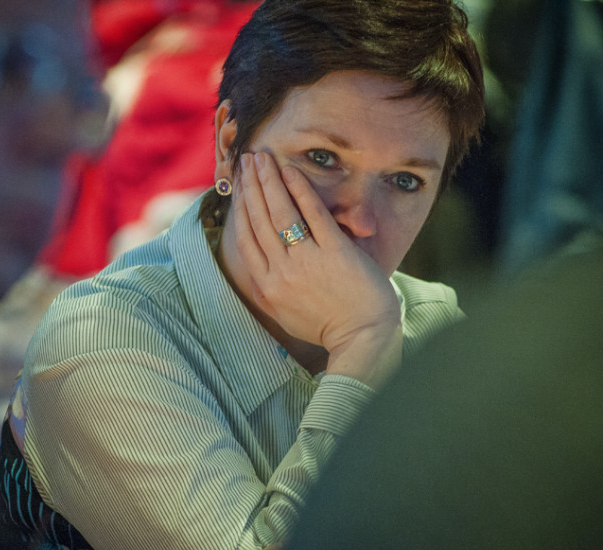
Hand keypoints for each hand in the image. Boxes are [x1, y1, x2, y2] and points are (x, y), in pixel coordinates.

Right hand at [232, 152, 401, 385]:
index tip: (238, 186)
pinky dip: (299, 189)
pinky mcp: (334, 253)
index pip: (245, 238)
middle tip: (246, 160)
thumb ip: (270, 288)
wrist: (363, 338)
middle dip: (250, 185)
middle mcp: (280, 273)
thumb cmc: (329, 326)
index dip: (239, 207)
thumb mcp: (286, 313)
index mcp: (267, 287)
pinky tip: (291, 170)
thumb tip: (257, 264)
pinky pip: (312, 214)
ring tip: (262, 157)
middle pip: (258, 219)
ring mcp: (306, 262)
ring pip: (278, 212)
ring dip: (268, 180)